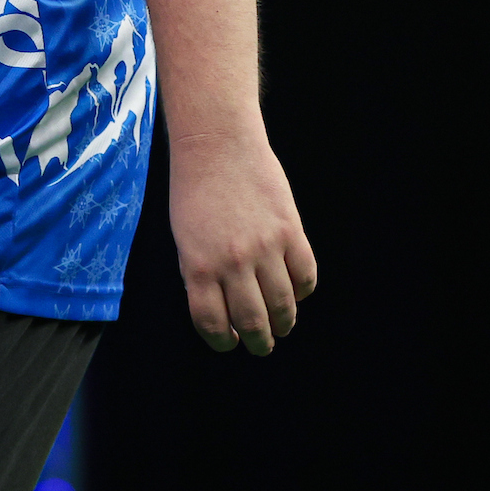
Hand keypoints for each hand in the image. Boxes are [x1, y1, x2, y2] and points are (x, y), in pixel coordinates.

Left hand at [166, 131, 317, 355]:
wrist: (216, 145)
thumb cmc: (193, 191)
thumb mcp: (184, 238)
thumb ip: (200, 274)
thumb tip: (221, 309)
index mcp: (197, 266)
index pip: (212, 323)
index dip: (223, 341)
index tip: (229, 343)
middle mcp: (232, 263)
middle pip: (252, 322)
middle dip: (258, 342)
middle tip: (262, 345)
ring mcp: (265, 248)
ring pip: (283, 306)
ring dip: (284, 323)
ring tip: (282, 326)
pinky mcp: (291, 232)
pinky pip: (305, 277)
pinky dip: (302, 291)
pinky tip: (295, 292)